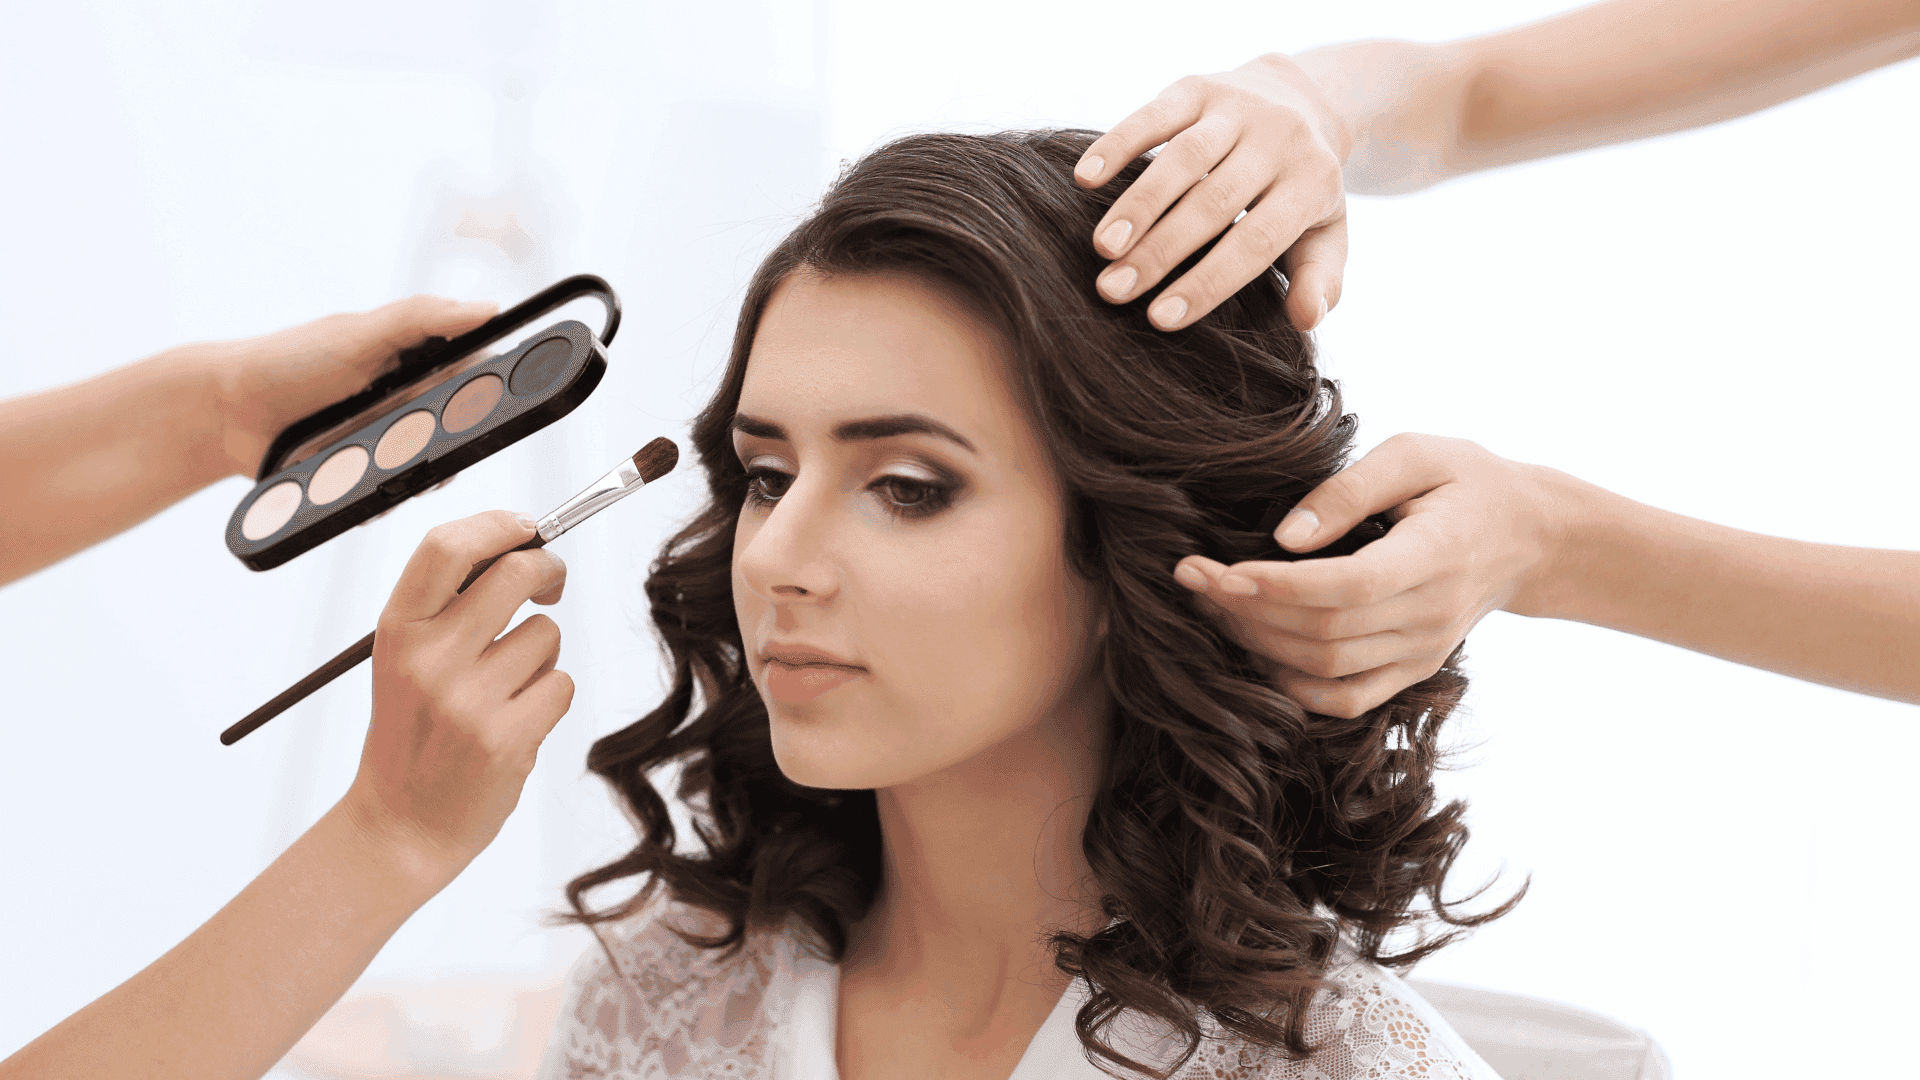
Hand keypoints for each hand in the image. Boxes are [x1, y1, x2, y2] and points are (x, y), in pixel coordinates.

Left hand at [204, 295, 497, 476]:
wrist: (226, 412)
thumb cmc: (289, 360)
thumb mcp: (358, 333)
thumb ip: (422, 318)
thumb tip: (488, 307)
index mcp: (416, 359)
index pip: (476, 371)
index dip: (490, 387)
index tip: (489, 401)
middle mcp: (409, 400)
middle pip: (460, 427)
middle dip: (453, 441)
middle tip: (429, 443)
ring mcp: (389, 439)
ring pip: (431, 465)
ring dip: (421, 475)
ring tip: (393, 470)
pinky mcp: (368, 474)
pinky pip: (394, 494)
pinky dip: (388, 498)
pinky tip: (372, 494)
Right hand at [343, 510, 573, 867]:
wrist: (401, 825)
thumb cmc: (414, 733)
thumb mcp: (405, 660)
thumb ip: (448, 607)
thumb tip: (519, 546)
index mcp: (397, 631)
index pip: (447, 547)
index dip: (497, 525)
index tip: (525, 529)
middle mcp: (428, 659)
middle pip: (515, 573)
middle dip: (548, 570)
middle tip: (550, 585)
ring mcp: (468, 700)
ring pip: (547, 634)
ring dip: (542, 655)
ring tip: (506, 690)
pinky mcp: (507, 737)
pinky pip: (562, 684)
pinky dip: (550, 697)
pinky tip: (516, 722)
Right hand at [1075, 52, 1350, 331]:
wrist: (1303, 100)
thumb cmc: (1302, 189)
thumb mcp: (1327, 234)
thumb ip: (1320, 279)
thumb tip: (1307, 320)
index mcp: (1312, 182)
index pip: (1255, 242)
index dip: (1207, 282)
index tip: (1159, 319)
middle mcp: (1279, 139)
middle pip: (1213, 202)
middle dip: (1160, 250)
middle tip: (1113, 290)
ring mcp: (1237, 108)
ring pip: (1183, 159)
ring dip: (1138, 204)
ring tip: (1101, 247)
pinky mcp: (1198, 86)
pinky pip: (1154, 114)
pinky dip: (1117, 144)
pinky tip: (1084, 178)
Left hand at [1172, 435, 1572, 717]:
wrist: (1528, 536)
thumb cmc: (1464, 481)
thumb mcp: (1416, 454)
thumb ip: (1349, 489)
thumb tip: (1284, 537)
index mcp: (1436, 555)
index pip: (1348, 587)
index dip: (1277, 586)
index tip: (1218, 569)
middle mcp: (1431, 615)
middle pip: (1325, 633)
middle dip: (1246, 611)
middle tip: (1192, 578)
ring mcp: (1422, 652)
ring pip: (1325, 670)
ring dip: (1257, 644)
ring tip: (1210, 606)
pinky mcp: (1411, 670)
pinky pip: (1344, 699)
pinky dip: (1290, 686)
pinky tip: (1253, 649)